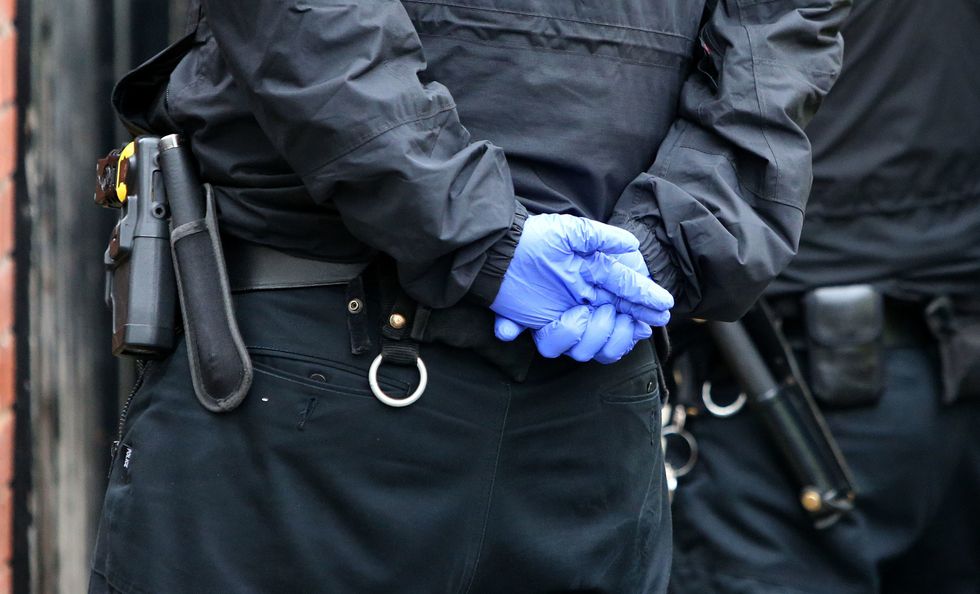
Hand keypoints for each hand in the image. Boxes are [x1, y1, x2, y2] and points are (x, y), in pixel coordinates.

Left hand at [493, 247, 667, 362]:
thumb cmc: (537, 238)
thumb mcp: (570, 231)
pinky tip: (544, 324)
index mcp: (598, 278)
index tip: (660, 310)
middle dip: (619, 330)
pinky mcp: (543, 328)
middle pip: (617, 331)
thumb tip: (632, 244)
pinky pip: (556, 347)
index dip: (646, 303)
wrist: (499, 251)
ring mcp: (567, 318)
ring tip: (578, 314)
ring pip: (591, 347)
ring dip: (589, 335)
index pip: (630, 294)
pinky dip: (554, 337)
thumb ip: (602, 237)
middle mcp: (588, 302)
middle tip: (611, 315)